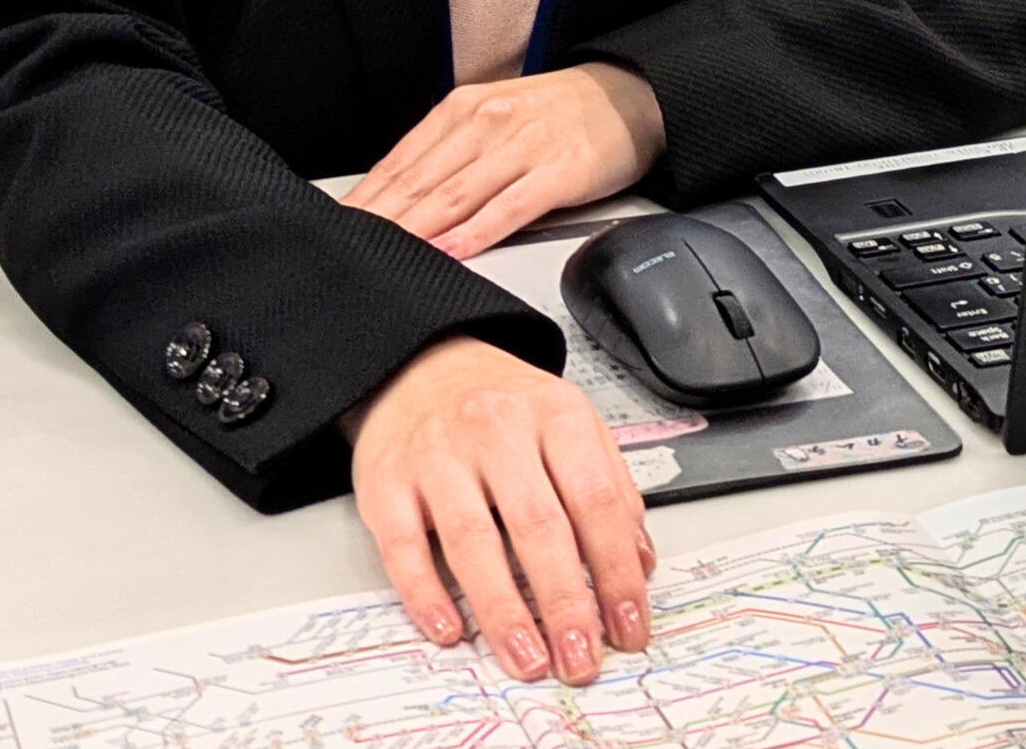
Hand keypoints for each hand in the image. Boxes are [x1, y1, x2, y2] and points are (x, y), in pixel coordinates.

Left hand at [341, 63, 665, 260]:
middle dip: (378, 221)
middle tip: (343, 251)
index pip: (401, 160)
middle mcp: (489, 123)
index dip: (366, 198)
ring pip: (455, 196)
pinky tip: (451, 251)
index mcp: (466, 107)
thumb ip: (452, 151)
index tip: (335, 227)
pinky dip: (474, 233)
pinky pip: (508, 208)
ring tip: (381, 256)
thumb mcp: (498, 116)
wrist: (632, 95)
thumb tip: (401, 196)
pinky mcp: (559, 172)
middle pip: (420, 182)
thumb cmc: (561, 112)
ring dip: (415, 230)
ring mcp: (523, 148)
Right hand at [350, 335, 655, 677]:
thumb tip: (639, 562)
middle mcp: (496, 429)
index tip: (629, 623)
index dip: (616, 571)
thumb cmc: (504, 407)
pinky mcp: (386, 482)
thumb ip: (610, 487)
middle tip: (581, 658)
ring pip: (474, 543)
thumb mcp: (571, 424)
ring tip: (529, 658)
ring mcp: (437, 455)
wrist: (422, 366)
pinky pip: (405, 548)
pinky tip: (450, 629)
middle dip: (566, 603)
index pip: (597, 501)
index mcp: (555, 413)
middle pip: (539, 527)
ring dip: (504, 612)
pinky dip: (427, 595)